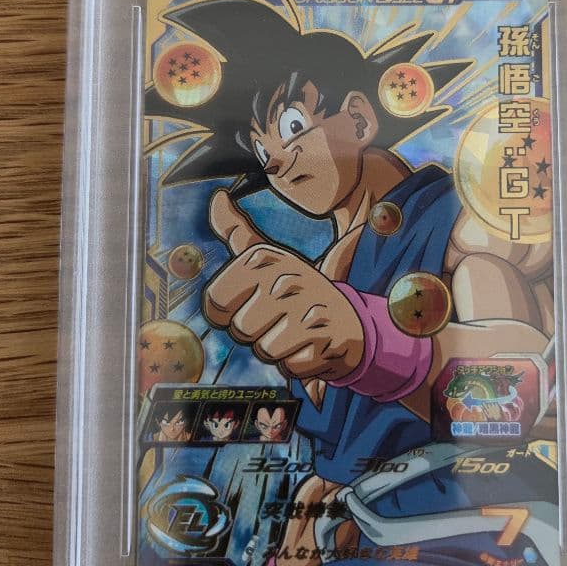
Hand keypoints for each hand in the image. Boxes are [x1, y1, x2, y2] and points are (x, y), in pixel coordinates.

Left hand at [204, 191, 363, 379]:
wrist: (351, 320)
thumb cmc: (299, 291)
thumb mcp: (270, 258)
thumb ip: (237, 232)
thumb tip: (217, 198)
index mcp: (267, 258)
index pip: (216, 301)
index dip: (227, 312)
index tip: (249, 303)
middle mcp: (288, 278)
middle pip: (240, 329)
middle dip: (254, 334)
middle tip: (276, 320)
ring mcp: (310, 309)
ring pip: (264, 350)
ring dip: (277, 350)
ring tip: (294, 333)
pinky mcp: (328, 341)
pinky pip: (290, 367)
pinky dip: (298, 363)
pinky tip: (310, 345)